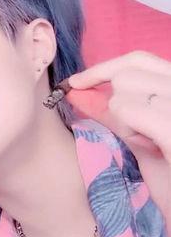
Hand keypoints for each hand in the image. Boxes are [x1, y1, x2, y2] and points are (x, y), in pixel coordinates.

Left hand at [67, 51, 170, 230]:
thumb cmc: (170, 178)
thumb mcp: (141, 138)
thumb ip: (115, 112)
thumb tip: (78, 90)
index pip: (138, 59)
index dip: (102, 69)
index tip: (75, 83)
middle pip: (127, 74)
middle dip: (117, 101)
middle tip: (134, 134)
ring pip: (124, 91)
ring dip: (124, 118)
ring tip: (149, 143)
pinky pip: (129, 109)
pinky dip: (127, 126)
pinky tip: (147, 145)